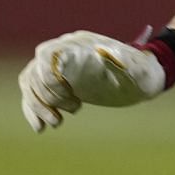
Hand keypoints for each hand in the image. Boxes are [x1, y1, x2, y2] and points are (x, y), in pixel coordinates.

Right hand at [18, 31, 166, 131]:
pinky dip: (33, 110)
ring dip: (37, 106)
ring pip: (31, 82)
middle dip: (46, 96)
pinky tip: (41, 128)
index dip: (48, 78)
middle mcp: (65, 52)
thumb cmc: (142, 73)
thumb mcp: (137, 72)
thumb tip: (102, 51)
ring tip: (57, 123)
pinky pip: (34, 93)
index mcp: (81, 46)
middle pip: (35, 71)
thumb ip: (121, 63)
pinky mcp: (59, 82)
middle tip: (74, 110)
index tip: (69, 97)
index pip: (47, 55)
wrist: (143, 78)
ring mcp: (60, 67)